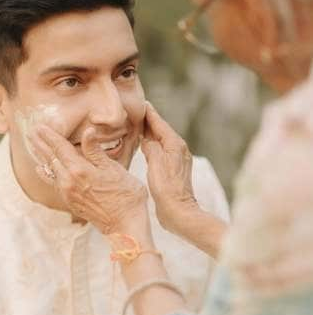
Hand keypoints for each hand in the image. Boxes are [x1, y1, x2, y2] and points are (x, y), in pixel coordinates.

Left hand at [29, 124, 149, 236]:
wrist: (125, 225)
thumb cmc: (126, 196)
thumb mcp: (114, 169)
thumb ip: (96, 151)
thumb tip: (87, 132)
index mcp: (80, 170)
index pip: (60, 148)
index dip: (50, 136)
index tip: (40, 126)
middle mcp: (69, 181)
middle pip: (50, 158)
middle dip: (40, 144)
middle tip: (30, 132)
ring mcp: (67, 193)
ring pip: (50, 170)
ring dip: (41, 156)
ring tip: (33, 145)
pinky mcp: (70, 201)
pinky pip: (53, 182)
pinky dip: (45, 172)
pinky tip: (41, 169)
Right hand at [141, 101, 198, 233]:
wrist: (179, 212)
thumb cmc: (167, 188)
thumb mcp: (156, 163)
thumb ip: (150, 146)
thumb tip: (146, 139)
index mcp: (175, 144)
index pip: (159, 123)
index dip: (149, 113)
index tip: (141, 102)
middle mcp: (178, 149)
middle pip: (160, 130)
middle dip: (148, 121)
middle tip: (135, 112)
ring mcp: (177, 159)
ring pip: (160, 140)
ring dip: (149, 133)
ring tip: (137, 126)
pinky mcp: (173, 169)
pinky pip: (160, 150)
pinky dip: (151, 145)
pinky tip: (143, 147)